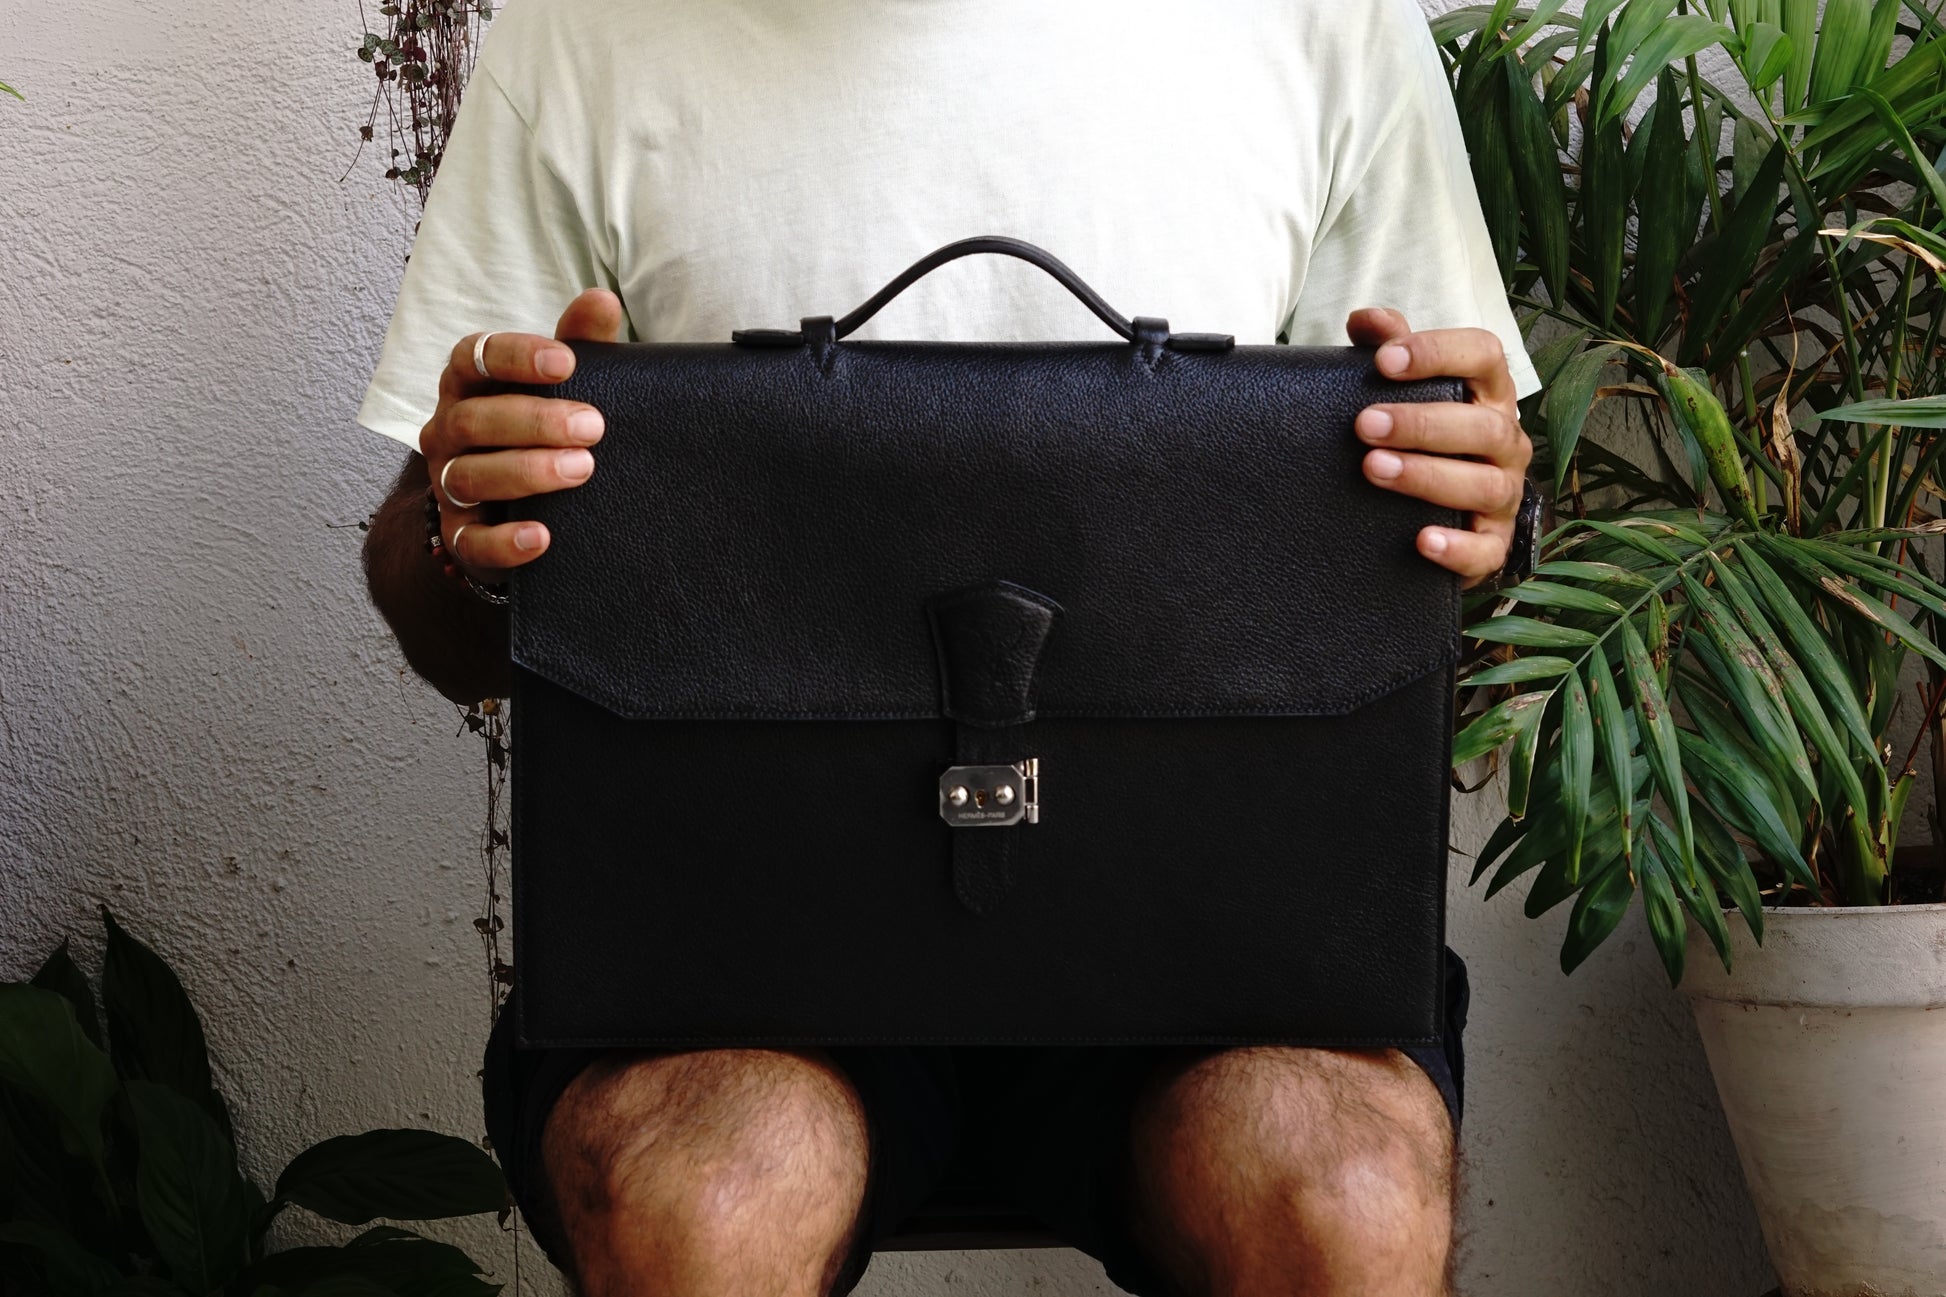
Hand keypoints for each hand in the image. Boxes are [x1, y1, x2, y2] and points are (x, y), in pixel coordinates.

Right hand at [417, 288, 625, 579]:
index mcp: (469, 384)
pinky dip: (504, 541)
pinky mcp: (460, 535)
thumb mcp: (562, 384)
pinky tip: (543, 536)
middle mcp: (449, 429)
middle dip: (534, 420)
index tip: (567, 361)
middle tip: (593, 426)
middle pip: (474, 419)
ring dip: (526, 471)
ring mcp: (448, 483)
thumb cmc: (540, 425)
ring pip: (469, 475)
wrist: (513, 503)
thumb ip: (580, 343)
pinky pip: (472, 541)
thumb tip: (600, 300)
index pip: (475, 356)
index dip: (516, 357)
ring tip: (581, 468)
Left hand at [1345, 309, 1533, 589]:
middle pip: (1482, 425)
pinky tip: (1422, 539)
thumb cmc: (1419, 432)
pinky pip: (1487, 549)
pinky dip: (1457, 546)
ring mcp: (1504, 492)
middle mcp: (1505, 439)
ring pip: (1483, 484)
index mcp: (1488, 391)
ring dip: (1427, 476)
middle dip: (1421, 423)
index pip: (1483, 355)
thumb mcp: (1401, 388)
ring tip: (1374, 469)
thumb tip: (1365, 320)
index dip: (1437, 353)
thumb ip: (1388, 349)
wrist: (1432, 505)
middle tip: (1365, 424)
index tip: (1384, 360)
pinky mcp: (1493, 543)